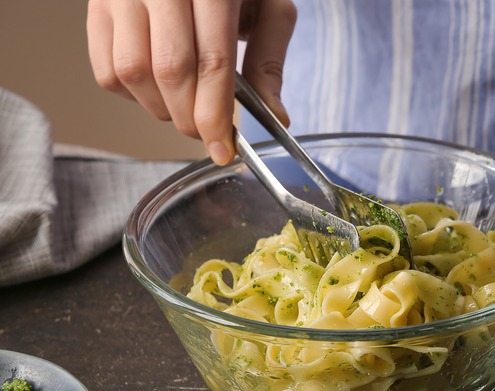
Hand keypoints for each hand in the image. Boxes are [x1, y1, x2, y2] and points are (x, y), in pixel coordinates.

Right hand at [86, 0, 295, 164]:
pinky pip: (107, 70)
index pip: (211, 62)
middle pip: (170, 72)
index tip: (223, 149)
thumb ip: (268, 61)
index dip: (215, 114)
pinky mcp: (97, 7)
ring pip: (132, 74)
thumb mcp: (268, 8)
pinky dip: (134, 95)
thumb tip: (275, 117)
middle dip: (191, 118)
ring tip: (185, 105)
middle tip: (208, 132)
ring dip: (161, 108)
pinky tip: (158, 87)